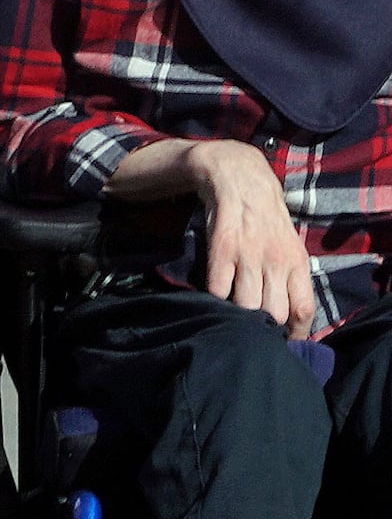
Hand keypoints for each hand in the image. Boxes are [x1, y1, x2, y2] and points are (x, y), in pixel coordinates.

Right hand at [189, 140, 325, 340]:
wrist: (239, 177)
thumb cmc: (266, 217)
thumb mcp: (289, 246)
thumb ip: (291, 277)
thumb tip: (292, 316)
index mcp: (297, 262)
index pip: (303, 310)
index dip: (296, 333)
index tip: (285, 341)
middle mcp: (276, 260)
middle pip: (275, 313)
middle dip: (264, 327)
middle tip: (254, 328)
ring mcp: (248, 254)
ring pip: (247, 305)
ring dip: (238, 314)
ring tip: (232, 314)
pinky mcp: (221, 247)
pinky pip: (218, 287)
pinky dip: (215, 298)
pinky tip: (214, 294)